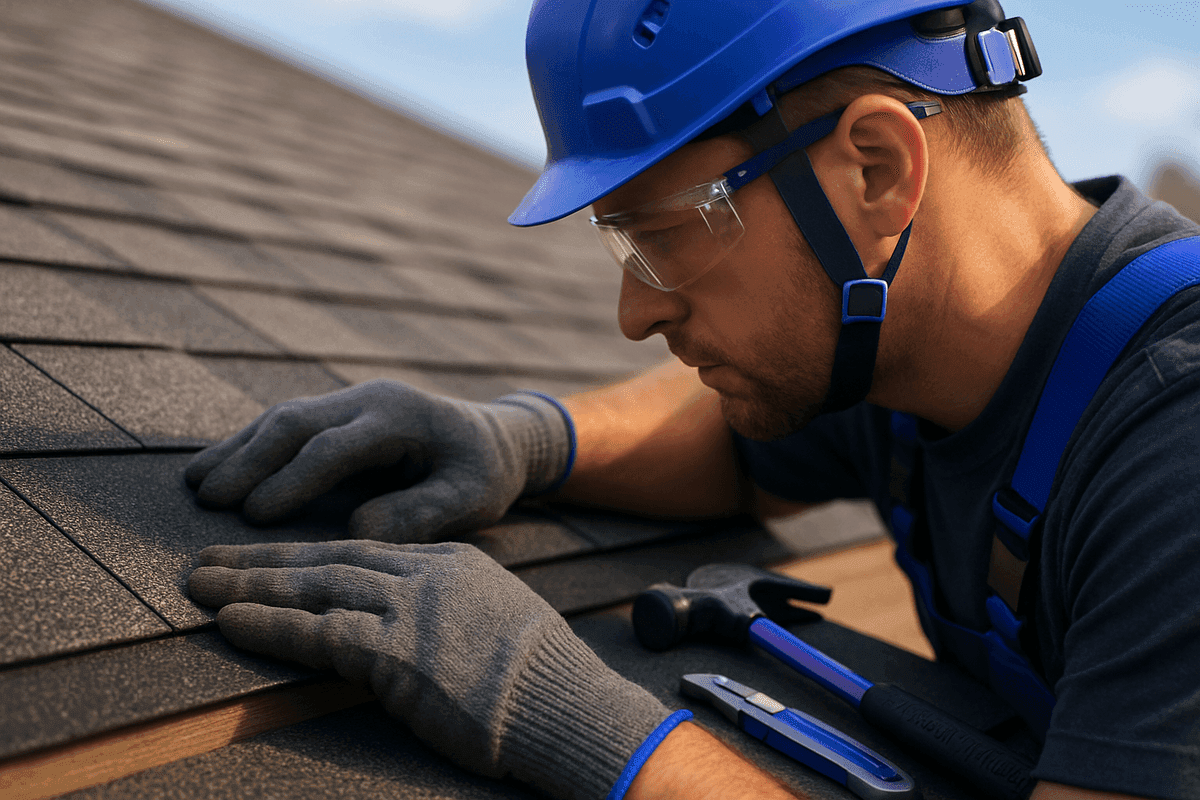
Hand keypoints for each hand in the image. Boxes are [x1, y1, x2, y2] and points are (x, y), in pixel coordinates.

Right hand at [183, 380, 571, 541]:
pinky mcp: (339, 412)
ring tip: (195, 484)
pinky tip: (218, 468)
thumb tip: (358, 529)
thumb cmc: (483, 472)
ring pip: (283, 416)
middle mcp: (370, 399)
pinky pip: (287, 424)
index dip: (293, 480)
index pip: (334, 446)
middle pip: (296, 421)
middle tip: (207, 498)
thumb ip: (421, 512)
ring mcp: (351, 400)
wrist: (493, 437)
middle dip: (249, 459)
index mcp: (401, 416)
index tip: (256, 516)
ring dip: (239, 449)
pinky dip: (251, 445)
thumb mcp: (472, 497)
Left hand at [189, 540, 669, 799]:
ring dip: (250, 584)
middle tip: (208, 556)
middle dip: (263, 557)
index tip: (265, 554)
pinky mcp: (399, 651)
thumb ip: (448, 605)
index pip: (362, 548)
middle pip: (329, 556)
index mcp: (450, 560)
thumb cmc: (539, 675)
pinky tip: (230, 620)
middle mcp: (426, 574)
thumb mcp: (497, 617)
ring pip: (315, 585)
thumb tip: (412, 622)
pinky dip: (270, 625)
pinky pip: (319, 632)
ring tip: (197, 583)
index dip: (306, 552)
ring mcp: (412, 609)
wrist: (566, 703)